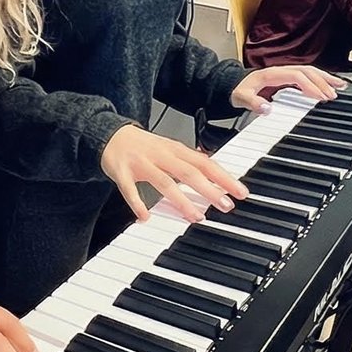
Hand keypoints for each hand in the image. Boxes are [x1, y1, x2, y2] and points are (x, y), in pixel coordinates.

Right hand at [100, 123, 247, 223]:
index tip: (240, 192)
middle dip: (209, 189)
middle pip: (188, 172)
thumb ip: (190, 163)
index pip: (205, 163)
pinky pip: (129, 189)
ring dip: (181, 200)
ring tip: (195, 217)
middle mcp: (161, 155)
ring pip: (164, 182)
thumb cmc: (144, 146)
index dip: (224, 177)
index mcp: (175, 149)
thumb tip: (216, 178)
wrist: (111, 134)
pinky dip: (137, 203)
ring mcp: (142, 163)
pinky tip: (145, 217)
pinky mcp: (122, 172)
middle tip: (225, 206)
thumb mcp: (170, 150)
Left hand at [231, 65, 345, 114]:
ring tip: (341, 86)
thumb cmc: (238, 91)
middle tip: (335, 95)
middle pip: (307, 72)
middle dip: (322, 82)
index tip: (321, 97)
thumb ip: (252, 103)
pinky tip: (330, 86)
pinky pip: (307, 76)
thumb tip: (267, 108)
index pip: (296, 76)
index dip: (310, 85)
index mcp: (271, 74)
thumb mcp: (240, 98)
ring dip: (325, 78)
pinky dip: (321, 80)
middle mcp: (281, 71)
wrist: (232, 86)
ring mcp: (285, 74)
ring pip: (310, 72)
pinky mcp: (287, 79)